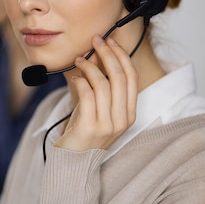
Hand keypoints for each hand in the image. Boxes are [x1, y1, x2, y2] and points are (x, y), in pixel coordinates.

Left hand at [54, 35, 137, 151]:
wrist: (72, 162)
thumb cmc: (83, 132)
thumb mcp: (98, 108)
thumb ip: (101, 85)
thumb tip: (97, 55)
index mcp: (128, 114)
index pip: (132, 77)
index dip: (122, 56)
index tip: (111, 41)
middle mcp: (122, 119)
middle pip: (120, 77)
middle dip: (107, 54)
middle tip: (96, 41)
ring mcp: (107, 124)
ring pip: (103, 84)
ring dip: (90, 66)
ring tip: (79, 60)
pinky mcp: (90, 126)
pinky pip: (87, 95)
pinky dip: (80, 81)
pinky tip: (75, 77)